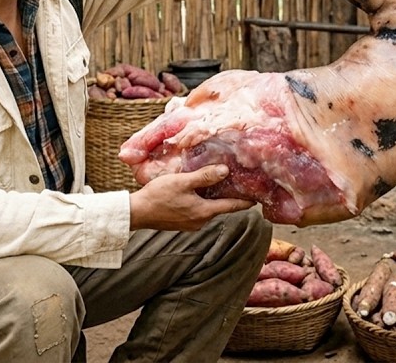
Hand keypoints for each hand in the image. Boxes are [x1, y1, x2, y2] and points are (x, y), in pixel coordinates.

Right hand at [128, 165, 253, 230]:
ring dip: (214, 199)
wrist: (137, 213)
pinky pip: (198, 212)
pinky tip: (198, 192)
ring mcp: (191, 224)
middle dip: (230, 197)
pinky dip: (203, 202)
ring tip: (218, 184)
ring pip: (209, 209)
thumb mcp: (183, 181)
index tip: (258, 199)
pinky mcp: (182, 223)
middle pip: (221, 208)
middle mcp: (201, 221)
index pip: (232, 207)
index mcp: (204, 212)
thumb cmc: (159, 195)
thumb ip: (204, 176)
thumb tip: (225, 171)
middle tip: (239, 185)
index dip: (246, 202)